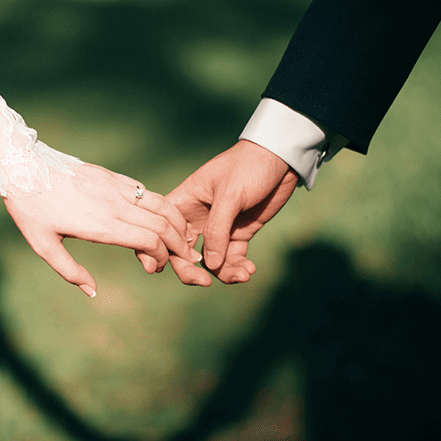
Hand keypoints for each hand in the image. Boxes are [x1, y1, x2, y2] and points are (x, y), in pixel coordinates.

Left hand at [3, 163, 201, 296]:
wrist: (22, 166)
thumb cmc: (31, 209)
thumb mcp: (43, 246)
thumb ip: (70, 271)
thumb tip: (92, 292)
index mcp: (100, 224)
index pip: (149, 240)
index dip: (161, 256)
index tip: (154, 267)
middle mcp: (114, 204)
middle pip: (162, 224)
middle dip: (178, 244)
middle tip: (183, 258)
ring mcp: (115, 187)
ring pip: (160, 203)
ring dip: (177, 222)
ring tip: (183, 238)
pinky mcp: (112, 176)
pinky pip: (145, 191)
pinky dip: (161, 206)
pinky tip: (162, 217)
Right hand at [162, 140, 298, 285]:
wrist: (282, 158)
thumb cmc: (249, 167)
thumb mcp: (230, 195)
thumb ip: (217, 231)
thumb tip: (209, 266)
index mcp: (184, 202)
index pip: (162, 230)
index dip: (159, 250)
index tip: (164, 268)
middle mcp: (197, 217)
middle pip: (182, 252)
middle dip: (191, 271)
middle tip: (204, 283)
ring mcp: (218, 227)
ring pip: (210, 261)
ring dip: (223, 273)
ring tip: (242, 274)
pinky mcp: (239, 232)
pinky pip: (232, 258)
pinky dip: (238, 267)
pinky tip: (249, 270)